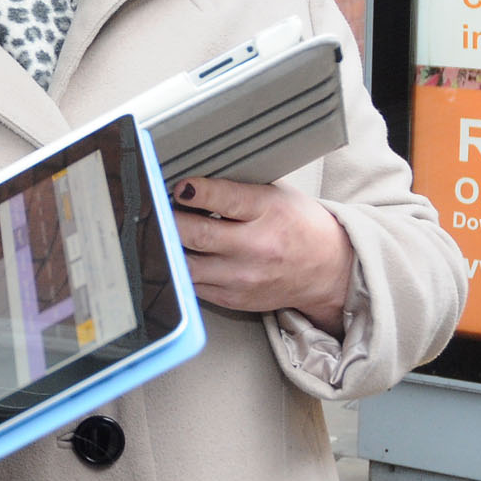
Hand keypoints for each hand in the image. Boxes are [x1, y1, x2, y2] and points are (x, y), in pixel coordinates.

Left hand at [170, 177, 354, 334]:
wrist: (327, 269)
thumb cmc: (299, 225)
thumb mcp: (276, 194)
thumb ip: (236, 188)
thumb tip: (190, 181)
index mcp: (268, 212)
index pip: (225, 199)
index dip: (195, 191)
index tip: (177, 185)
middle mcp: (255, 247)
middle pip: (198, 234)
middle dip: (168, 219)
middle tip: (153, 208)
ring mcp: (242, 278)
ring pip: (187, 265)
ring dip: (167, 247)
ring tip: (157, 233)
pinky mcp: (232, 299)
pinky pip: (192, 285)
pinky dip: (178, 269)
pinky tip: (173, 254)